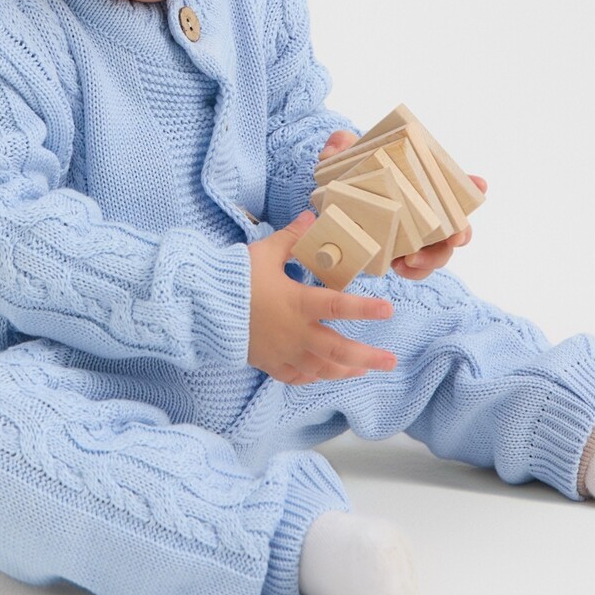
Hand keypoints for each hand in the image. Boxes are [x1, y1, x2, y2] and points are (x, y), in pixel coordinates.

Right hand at [247, 211, 396, 384]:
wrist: (203, 307)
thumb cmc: (235, 278)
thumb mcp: (265, 252)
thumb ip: (292, 238)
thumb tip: (310, 217)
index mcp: (297, 302)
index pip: (338, 307)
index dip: (364, 309)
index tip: (388, 310)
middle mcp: (295, 332)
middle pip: (337, 350)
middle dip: (367, 357)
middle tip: (391, 361)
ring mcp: (283, 352)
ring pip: (321, 368)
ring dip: (346, 370)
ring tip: (365, 369)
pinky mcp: (269, 362)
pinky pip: (297, 376)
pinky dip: (314, 377)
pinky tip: (325, 374)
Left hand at [317, 131, 487, 281]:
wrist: (332, 201)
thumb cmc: (349, 173)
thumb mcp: (344, 155)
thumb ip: (340, 143)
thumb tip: (338, 144)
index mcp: (421, 183)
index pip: (453, 184)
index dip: (471, 185)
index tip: (479, 184)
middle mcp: (426, 211)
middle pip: (457, 225)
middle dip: (461, 232)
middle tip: (454, 237)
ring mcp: (416, 236)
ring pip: (441, 253)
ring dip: (434, 259)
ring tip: (413, 260)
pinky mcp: (400, 255)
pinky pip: (417, 270)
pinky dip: (414, 271)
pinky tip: (400, 266)